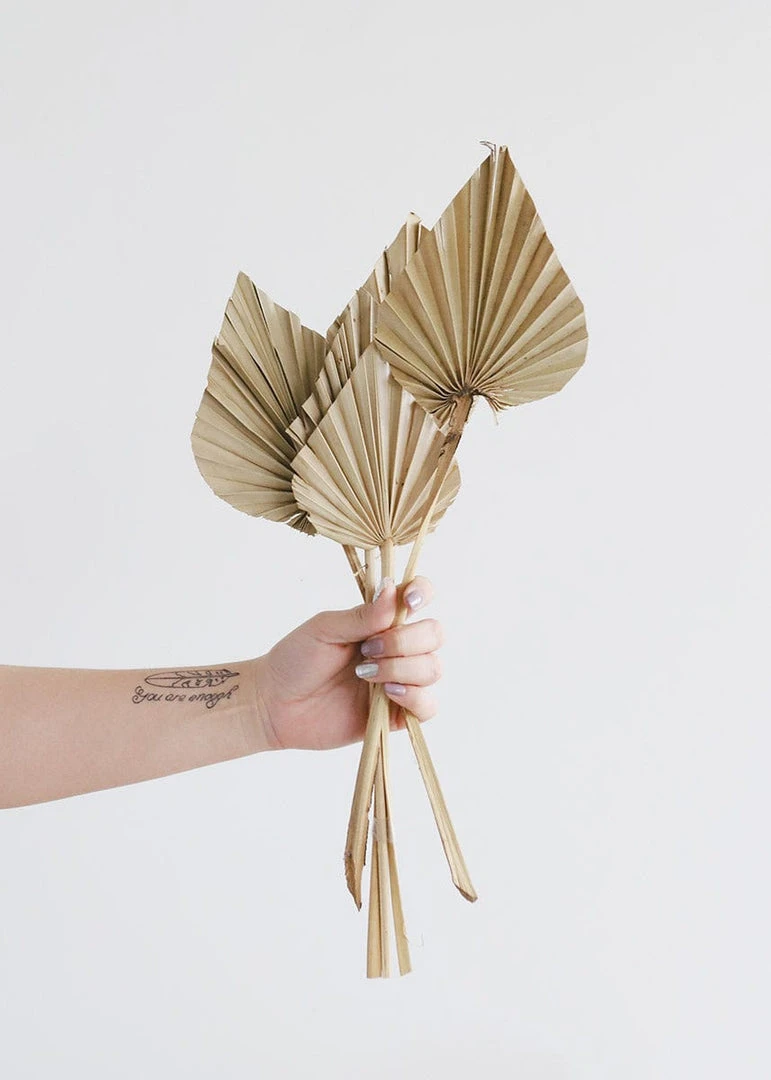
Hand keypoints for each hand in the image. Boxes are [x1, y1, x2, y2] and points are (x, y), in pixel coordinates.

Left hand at [253, 577, 442, 750]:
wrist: (275, 704)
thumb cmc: (296, 660)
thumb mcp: (325, 629)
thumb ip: (362, 615)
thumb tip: (394, 589)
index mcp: (381, 621)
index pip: (419, 597)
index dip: (423, 593)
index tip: (409, 602)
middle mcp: (396, 648)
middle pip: (434, 633)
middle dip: (406, 641)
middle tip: (367, 649)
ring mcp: (400, 680)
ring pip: (432, 668)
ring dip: (402, 668)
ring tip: (365, 674)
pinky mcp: (396, 713)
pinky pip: (428, 706)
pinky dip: (414, 697)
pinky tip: (386, 693)